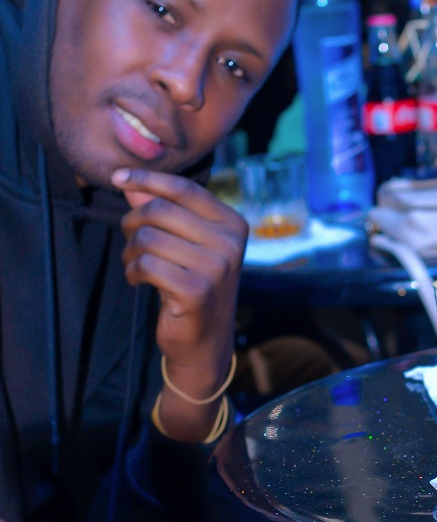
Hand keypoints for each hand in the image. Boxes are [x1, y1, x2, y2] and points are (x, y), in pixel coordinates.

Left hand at [113, 170, 243, 440]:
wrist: (204, 343)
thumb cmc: (192, 287)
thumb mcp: (183, 244)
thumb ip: (162, 210)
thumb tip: (131, 182)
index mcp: (233, 224)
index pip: (184, 189)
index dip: (147, 179)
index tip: (117, 178)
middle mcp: (231, 243)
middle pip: (160, 211)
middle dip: (132, 224)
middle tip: (130, 243)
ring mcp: (217, 267)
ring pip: (148, 238)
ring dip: (130, 252)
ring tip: (135, 265)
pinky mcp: (197, 291)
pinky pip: (146, 264)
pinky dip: (133, 271)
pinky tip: (138, 281)